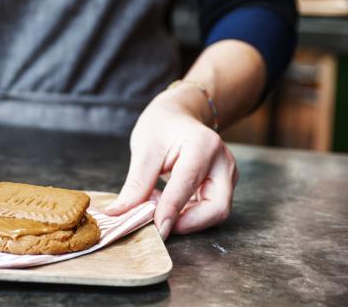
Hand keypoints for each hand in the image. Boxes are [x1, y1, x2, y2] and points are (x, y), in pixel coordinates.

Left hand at [105, 89, 238, 238]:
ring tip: (156, 204)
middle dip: (187, 223)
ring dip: (184, 220)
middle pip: (216, 208)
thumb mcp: (144, 150)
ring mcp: (227, 176)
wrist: (178, 116)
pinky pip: (208, 210)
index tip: (156, 230)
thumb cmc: (161, 127)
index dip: (171, 210)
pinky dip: (186, 214)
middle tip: (156, 224)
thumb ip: (136, 185)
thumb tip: (119, 214)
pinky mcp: (223, 187)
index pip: (188, 184)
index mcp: (204, 145)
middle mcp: (223, 162)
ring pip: (214, 214)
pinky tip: (165, 203)